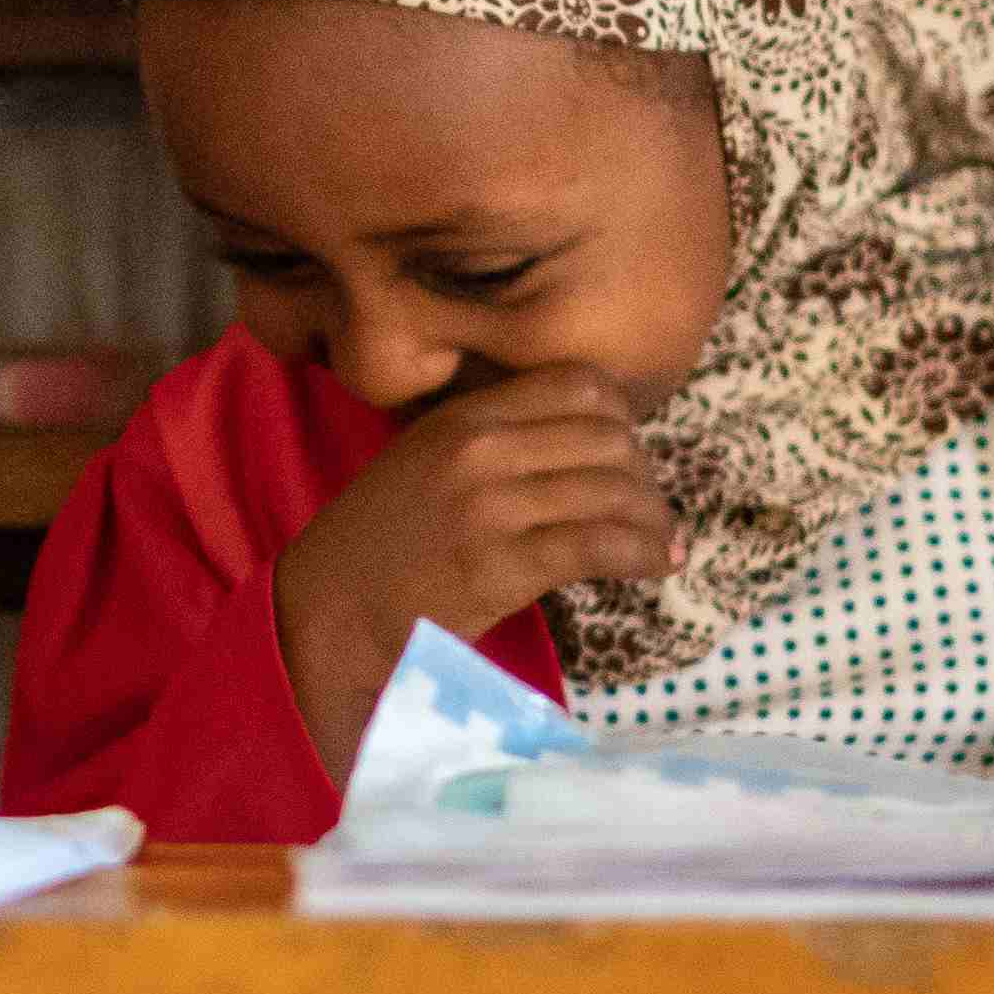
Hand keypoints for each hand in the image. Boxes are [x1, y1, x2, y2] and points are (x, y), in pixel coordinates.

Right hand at [270, 365, 680, 762]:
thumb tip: (593, 442)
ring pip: (614, 491)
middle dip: (646, 477)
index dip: (623, 418)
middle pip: (610, 438)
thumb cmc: (384, 542)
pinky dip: (643, 554)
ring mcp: (490, 506)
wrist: (330, 609)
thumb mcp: (429, 459)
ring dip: (655, 521)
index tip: (630, 455)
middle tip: (650, 510)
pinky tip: (657, 566)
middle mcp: (480, 449)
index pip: (580, 384)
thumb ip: (495, 439)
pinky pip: (599, 546)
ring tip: (664, 543)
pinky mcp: (501, 565)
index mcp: (465, 415)